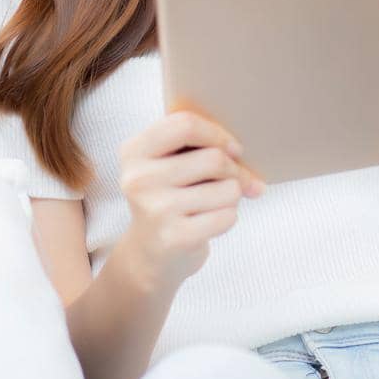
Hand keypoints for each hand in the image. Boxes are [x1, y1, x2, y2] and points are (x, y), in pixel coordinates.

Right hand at [115, 108, 264, 292]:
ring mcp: (155, 210)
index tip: (233, 148)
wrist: (148, 255)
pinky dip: (228, 217)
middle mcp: (139, 179)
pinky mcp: (173, 238)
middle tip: (238, 179)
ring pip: (227, 188)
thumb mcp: (167, 163)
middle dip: (236, 169)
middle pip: (214, 158)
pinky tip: (209, 222)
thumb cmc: (168, 198)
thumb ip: (197, 144)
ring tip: (214, 203)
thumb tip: (243, 151)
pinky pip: (227, 216)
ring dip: (233, 196)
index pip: (186, 124)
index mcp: (135, 151)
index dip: (218, 133)